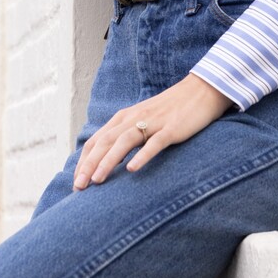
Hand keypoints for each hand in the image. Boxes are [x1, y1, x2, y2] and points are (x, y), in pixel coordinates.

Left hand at [73, 74, 232, 189]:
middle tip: (79, 186)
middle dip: (90, 164)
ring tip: (97, 180)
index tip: (76, 181)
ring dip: (109, 161)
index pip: (97, 140)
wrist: (200, 91)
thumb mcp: (143, 119)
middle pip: (106, 141)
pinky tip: (133, 169)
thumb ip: (126, 134)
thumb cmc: (170, 109)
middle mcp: (134, 118)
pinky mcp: (172, 128)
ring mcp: (153, 122)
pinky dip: (143, 155)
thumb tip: (107, 158)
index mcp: (125, 117)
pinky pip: (155, 143)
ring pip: (125, 142)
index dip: (84, 160)